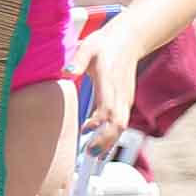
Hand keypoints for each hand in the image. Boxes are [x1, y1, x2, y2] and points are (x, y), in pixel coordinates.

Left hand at [63, 22, 140, 154]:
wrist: (129, 40)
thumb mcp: (88, 47)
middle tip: (89, 154)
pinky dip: (111, 135)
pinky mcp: (125, 101)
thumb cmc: (105, 44)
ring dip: (109, 141)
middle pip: (118, 123)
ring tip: (92, 155)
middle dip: (106, 140)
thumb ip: (77, 60)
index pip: (110, 109)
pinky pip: (120, 122)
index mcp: (110, 82)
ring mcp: (125, 98)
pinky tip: (98, 142)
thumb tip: (66, 71)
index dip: (100, 124)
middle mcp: (121, 94)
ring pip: (121, 125)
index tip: (85, 132)